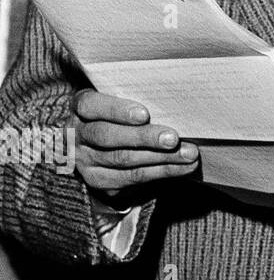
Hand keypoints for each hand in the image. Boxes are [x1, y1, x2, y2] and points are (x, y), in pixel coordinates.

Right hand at [71, 90, 199, 198]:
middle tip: (173, 138)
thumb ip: (136, 98)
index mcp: (80, 109)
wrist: (101, 147)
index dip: (116, 110)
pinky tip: (184, 166)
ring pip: (123, 160)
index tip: (144, 114)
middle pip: (107, 136)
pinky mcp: (100, 181)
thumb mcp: (119, 100)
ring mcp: (86, 161)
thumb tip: (174, 99)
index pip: (90, 106)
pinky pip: (133, 177)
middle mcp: (77, 136)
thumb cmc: (120, 114)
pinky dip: (163, 172)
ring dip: (161, 157)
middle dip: (144, 138)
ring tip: (189, 153)